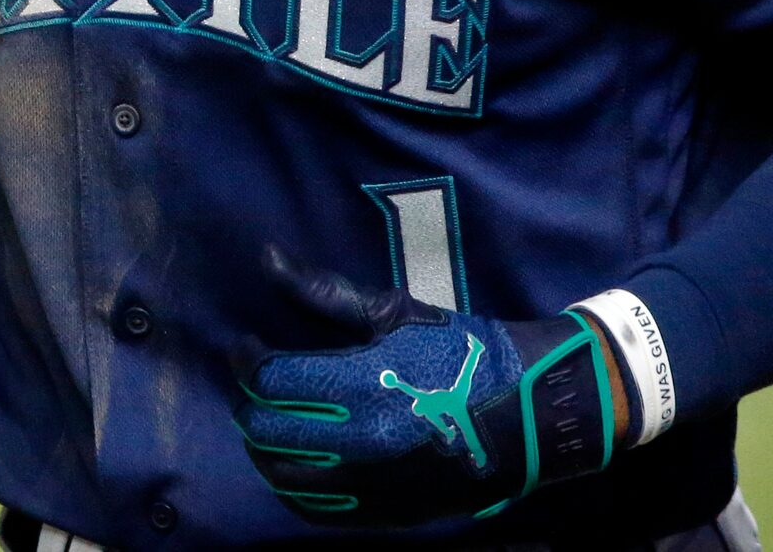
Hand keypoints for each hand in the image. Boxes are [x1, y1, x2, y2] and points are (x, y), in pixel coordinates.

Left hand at [233, 250, 614, 530]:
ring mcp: (370, 485)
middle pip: (266, 428)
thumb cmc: (461, 354)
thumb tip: (266, 259)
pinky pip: (313, 510)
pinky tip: (293, 461)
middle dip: (247, 401)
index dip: (244, 358)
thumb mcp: (395, 312)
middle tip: (252, 382)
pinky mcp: (383, 513)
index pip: (269, 379)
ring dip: (262, 445)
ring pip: (281, 474)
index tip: (245, 345)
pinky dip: (290, 486)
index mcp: (360, 385)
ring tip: (267, 420)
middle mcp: (357, 441)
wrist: (529, 414)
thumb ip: (323, 291)